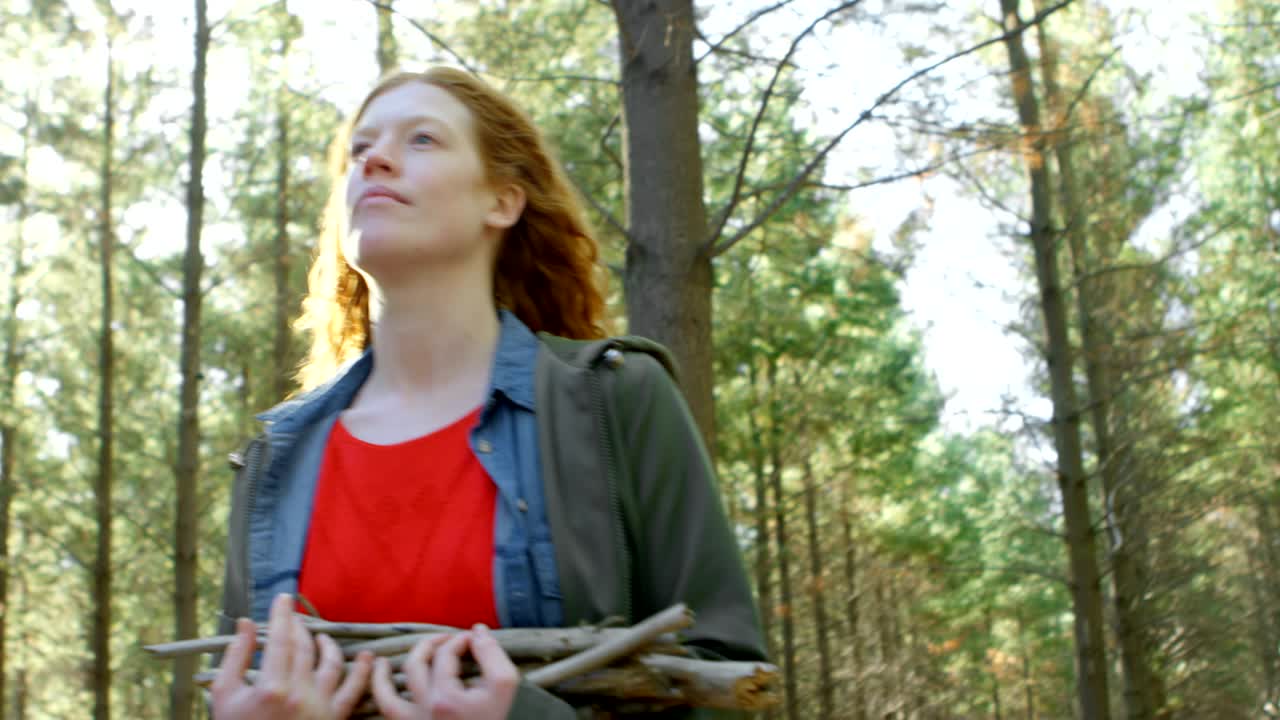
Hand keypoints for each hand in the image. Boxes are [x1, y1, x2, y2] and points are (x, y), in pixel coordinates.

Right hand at [211, 593, 374, 719]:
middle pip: (304, 648)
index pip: (280, 639)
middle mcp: (299, 694)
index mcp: (271, 687)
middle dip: (299, 628)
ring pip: (333, 663)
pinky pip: (355, 690)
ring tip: (321, 638)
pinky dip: (365, 671)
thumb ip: (235, 657)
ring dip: (329, 645)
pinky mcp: (335, 718)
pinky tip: (368, 657)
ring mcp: (321, 707)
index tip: (284, 598)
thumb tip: (246, 623)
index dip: (282, 615)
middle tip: (294, 619)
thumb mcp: (224, 696)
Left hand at [372, 624, 519, 719]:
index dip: (460, 639)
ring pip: (387, 697)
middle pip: (417, 665)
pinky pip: (389, 715)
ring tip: (382, 662)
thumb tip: (477, 631)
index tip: (474, 638)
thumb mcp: (503, 684)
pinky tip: (381, 688)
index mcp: (444, 697)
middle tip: (446, 638)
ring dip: (381, 677)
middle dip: (430, 644)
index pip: (446, 654)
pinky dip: (381, 699)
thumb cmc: (495, 719)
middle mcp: (423, 709)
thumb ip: (491, 654)